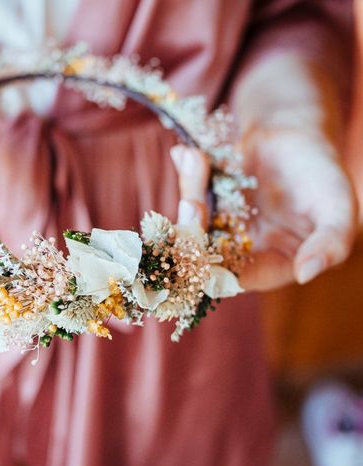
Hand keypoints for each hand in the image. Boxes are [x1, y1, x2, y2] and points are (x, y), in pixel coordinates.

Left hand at [170, 129, 357, 291]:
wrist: (299, 131)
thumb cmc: (324, 171)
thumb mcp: (338, 206)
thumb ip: (331, 243)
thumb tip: (305, 274)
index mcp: (277, 262)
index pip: (243, 277)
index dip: (219, 268)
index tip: (202, 250)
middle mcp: (245, 249)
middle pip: (208, 251)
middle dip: (195, 226)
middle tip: (192, 201)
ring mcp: (224, 225)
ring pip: (194, 222)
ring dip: (190, 193)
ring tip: (195, 160)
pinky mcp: (209, 201)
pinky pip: (191, 194)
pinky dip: (187, 174)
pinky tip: (184, 154)